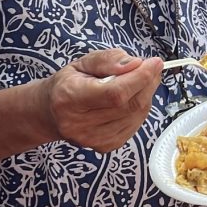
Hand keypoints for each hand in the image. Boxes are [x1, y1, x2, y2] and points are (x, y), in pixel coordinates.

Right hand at [38, 49, 162, 152]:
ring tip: (138, 81)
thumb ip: (109, 60)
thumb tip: (136, 64)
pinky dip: (140, 108)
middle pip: (130, 104)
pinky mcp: (105, 146)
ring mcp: (93, 139)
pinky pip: (136, 124)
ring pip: (137, 114)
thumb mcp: (83, 62)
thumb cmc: (69, 83)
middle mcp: (80, 124)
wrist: (51, 112)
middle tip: (152, 67)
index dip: (140, 78)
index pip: (115, 93)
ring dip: (146, 94)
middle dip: (148, 82)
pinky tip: (131, 99)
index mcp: (70, 98)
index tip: (154, 62)